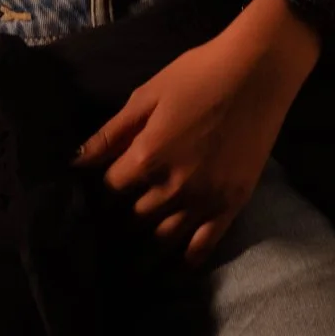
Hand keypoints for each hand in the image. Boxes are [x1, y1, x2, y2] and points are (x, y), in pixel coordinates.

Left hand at [73, 0, 319, 262]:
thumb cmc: (198, 74)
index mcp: (147, 158)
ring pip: (165, 235)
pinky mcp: (233, 204)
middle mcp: (173, 187)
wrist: (259, 72)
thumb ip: (111, 133)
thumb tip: (76, 162)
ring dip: (150, 236)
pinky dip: (189, 257)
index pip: (110, 189)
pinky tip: (179, 263)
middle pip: (135, 216)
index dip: (103, 188)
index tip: (102, 188)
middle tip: (121, 215)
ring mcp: (205, 199)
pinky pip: (206, 244)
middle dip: (124, 213)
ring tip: (140, 241)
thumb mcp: (147, 96)